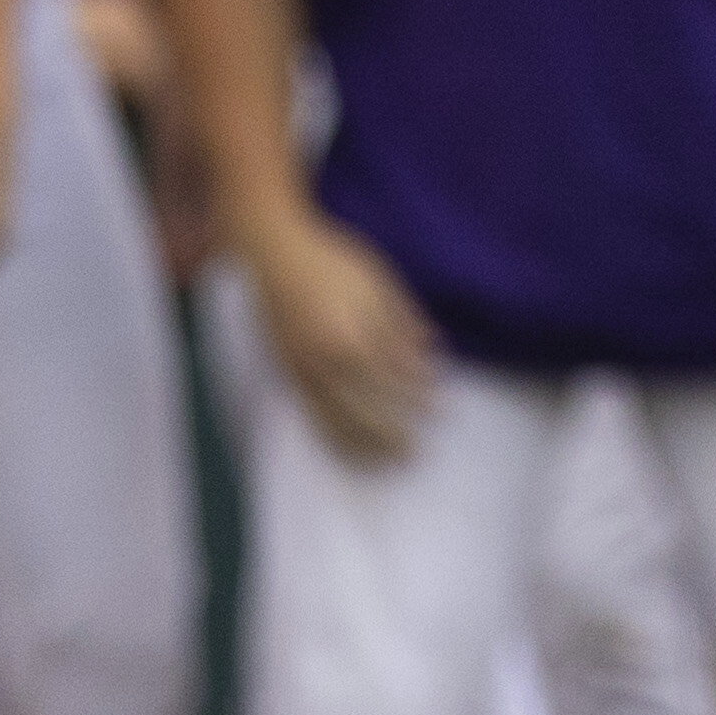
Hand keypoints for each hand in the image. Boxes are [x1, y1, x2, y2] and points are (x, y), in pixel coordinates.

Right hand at [242, 206, 442, 462]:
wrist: (274, 254)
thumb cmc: (333, 262)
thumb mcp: (379, 283)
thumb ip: (403, 320)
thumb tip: (432, 350)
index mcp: (354, 333)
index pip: (394, 375)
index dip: (418, 395)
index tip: (441, 410)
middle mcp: (326, 358)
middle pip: (364, 407)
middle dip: (393, 431)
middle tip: (417, 453)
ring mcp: (302, 368)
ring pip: (335, 419)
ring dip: (363, 443)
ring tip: (388, 461)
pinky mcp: (286, 373)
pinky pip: (310, 414)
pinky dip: (332, 435)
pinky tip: (349, 449)